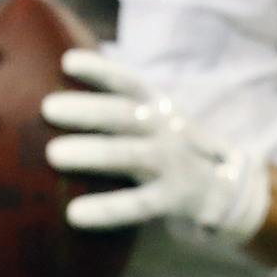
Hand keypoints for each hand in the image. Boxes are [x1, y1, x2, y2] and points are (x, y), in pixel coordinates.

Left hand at [43, 50, 268, 240]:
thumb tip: (50, 91)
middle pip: (125, 114)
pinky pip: (139, 205)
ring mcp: (173, 164)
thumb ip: (114, 110)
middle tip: (47, 107)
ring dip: (93, 153)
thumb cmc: (168, 148)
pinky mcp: (176, 200)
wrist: (229, 190)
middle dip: (88, 109)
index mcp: (156, 107)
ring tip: (53, 154)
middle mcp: (165, 129)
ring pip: (131, 155)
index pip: (127, 82)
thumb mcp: (151, 121)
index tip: (67, 61)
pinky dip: (106, 209)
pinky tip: (74, 214)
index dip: (100, 70)